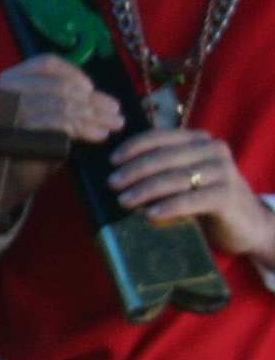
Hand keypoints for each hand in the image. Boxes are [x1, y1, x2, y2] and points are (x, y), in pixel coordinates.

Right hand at [0, 54, 123, 145]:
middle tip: (116, 112)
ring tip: (113, 125)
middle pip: (59, 86)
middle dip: (93, 100)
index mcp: (13, 78)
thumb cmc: (32, 140)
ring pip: (62, 105)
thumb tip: (100, 97)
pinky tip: (98, 135)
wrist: (12, 174)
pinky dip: (83, 128)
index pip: (47, 64)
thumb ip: (63, 98)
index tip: (92, 88)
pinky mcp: (19, 133)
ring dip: (93, 115)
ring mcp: (11, 112)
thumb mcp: (46, 111)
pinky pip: (57, 124)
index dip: (74, 73)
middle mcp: (7, 91)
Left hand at [109, 125, 274, 261]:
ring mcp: (223, 171)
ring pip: (176, 178)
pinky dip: (169, 207)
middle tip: (113, 184)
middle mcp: (213, 150)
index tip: (112, 161)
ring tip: (124, 201)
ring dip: (146, 190)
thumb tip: (117, 175)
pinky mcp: (228, 194)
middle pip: (165, 157)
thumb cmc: (204, 198)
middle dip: (135, 170)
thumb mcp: (182, 179)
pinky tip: (151, 215)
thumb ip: (159, 171)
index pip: (161, 136)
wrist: (246, 223)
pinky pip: (192, 199)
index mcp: (198, 140)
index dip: (134, 147)